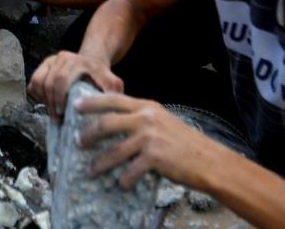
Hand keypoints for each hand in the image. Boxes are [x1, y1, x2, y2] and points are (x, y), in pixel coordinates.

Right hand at [28, 50, 122, 121]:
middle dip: (51, 103)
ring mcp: (51, 61)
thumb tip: (110, 112)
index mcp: (77, 62)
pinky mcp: (43, 66)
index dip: (59, 97)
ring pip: (38, 82)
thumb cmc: (101, 75)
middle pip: (48, 83)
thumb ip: (112, 94)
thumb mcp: (112, 83)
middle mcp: (62, 58)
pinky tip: (48, 104)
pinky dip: (37, 95)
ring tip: (53, 113)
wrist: (92, 61)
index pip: (61, 78)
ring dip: (43, 100)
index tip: (62, 112)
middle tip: (57, 119)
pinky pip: (33, 82)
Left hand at [77, 93, 221, 189]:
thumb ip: (143, 118)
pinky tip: (120, 184)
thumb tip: (118, 124)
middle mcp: (146, 118)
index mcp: (147, 107)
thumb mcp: (163, 121)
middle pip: (106, 123)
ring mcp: (149, 138)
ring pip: (114, 151)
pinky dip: (123, 180)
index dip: (92, 101)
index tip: (76, 105)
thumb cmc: (186, 143)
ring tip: (91, 171)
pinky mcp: (154, 158)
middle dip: (88, 134)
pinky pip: (129, 171)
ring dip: (100, 163)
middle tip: (77, 142)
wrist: (209, 160)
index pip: (114, 99)